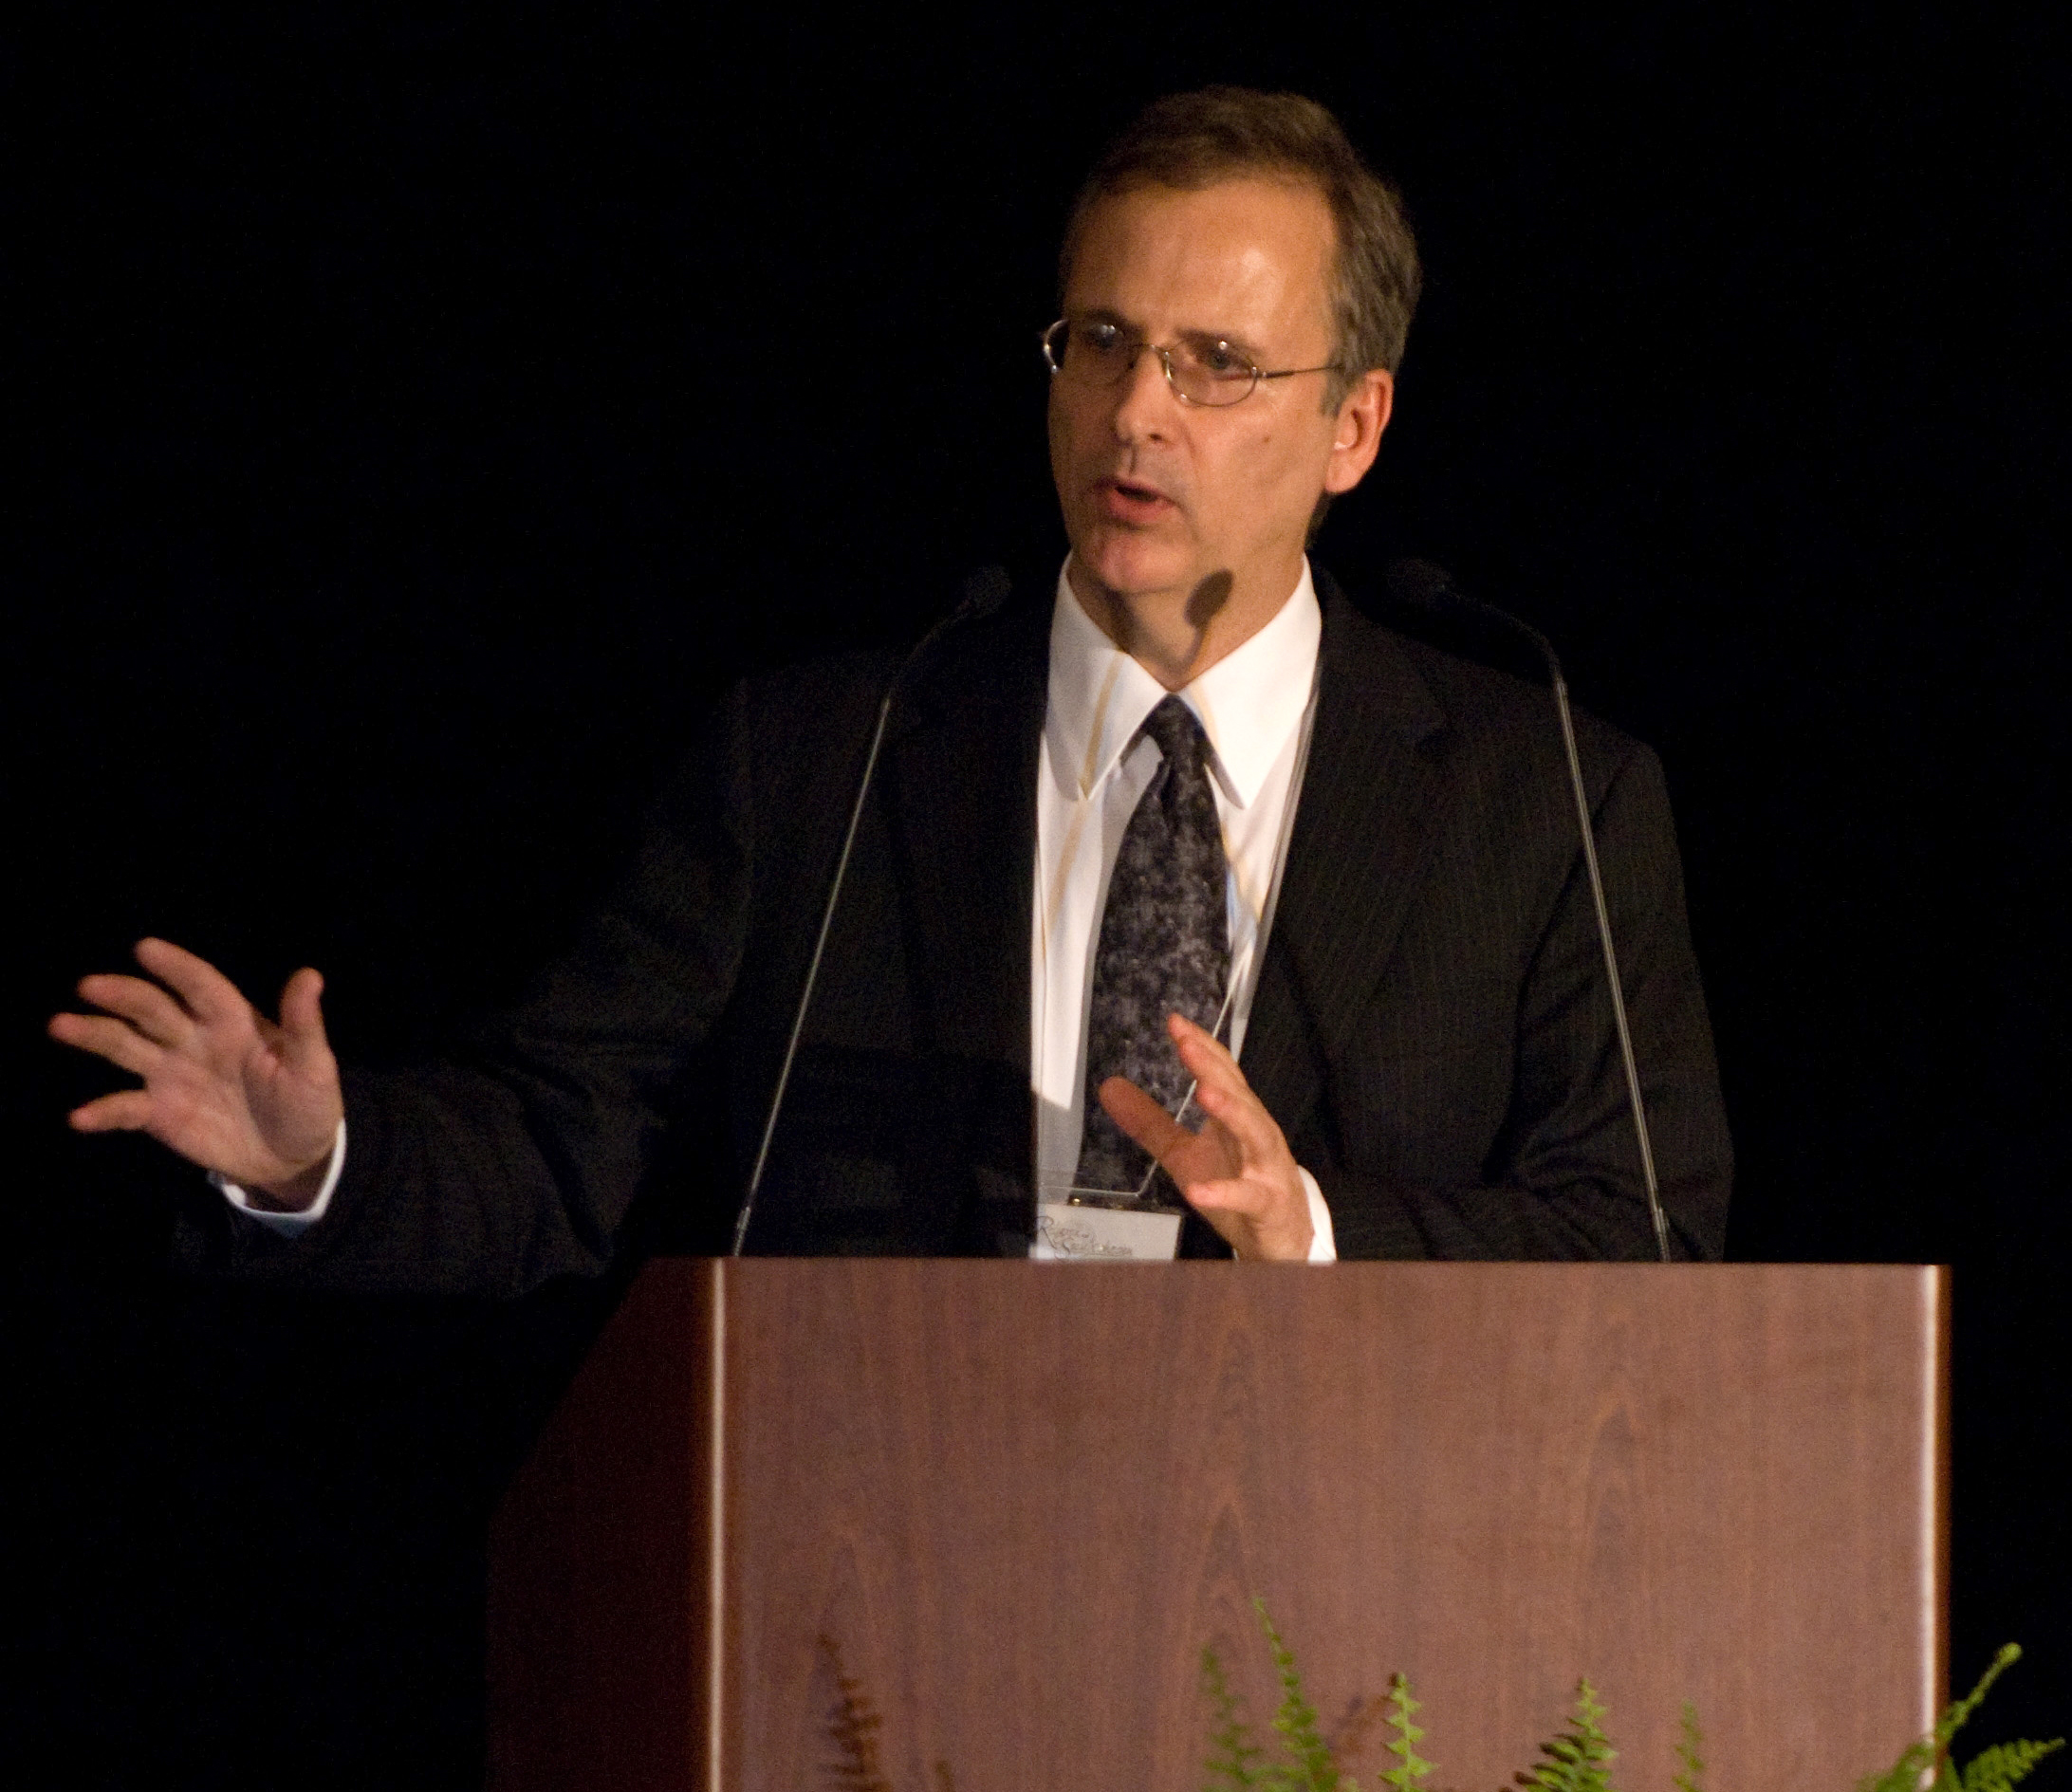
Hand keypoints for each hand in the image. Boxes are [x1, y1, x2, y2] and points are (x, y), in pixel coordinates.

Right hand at [48, 937, 344, 1207]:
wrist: (294, 1157)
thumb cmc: (307, 1101)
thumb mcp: (314, 1065)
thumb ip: (304, 1024)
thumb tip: (310, 975)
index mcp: (233, 1022)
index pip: (201, 986)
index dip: (176, 968)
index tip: (145, 949)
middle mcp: (194, 1040)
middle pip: (154, 1010)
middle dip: (123, 996)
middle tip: (89, 985)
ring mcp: (172, 1075)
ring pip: (127, 1047)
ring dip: (95, 1035)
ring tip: (61, 1025)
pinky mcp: (160, 1113)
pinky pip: (125, 1109)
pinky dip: (102, 1111)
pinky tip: (79, 1117)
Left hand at [1097, 1012, 1313, 1261]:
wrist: (1282, 1239)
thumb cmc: (1238, 1188)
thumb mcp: (1184, 1155)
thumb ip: (1150, 1123)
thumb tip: (1109, 1088)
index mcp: (1235, 1118)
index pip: (1222, 1073)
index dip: (1200, 1047)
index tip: (1175, 1022)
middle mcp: (1255, 1134)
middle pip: (1238, 1093)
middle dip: (1213, 1067)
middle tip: (1186, 1044)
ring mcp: (1266, 1168)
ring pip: (1255, 1133)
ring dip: (1232, 1111)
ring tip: (1205, 1093)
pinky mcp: (1269, 1204)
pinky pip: (1248, 1197)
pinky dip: (1225, 1192)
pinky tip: (1198, 1190)